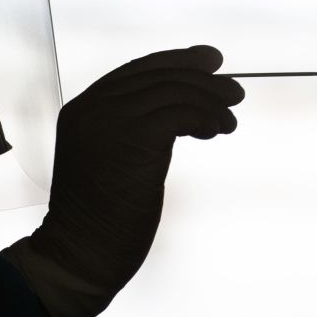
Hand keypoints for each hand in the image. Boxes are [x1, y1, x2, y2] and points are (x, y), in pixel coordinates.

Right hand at [3, 45, 243, 316]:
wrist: (82, 255)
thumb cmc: (101, 219)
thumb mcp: (108, 159)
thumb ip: (130, 128)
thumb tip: (182, 105)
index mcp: (82, 110)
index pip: (137, 70)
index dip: (177, 61)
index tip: (210, 61)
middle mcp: (93, 109)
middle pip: (159, 76)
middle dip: (202, 79)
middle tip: (233, 91)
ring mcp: (111, 121)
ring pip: (174, 91)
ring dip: (211, 101)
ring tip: (229, 119)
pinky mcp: (135, 139)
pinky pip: (183, 112)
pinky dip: (207, 116)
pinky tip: (217, 129)